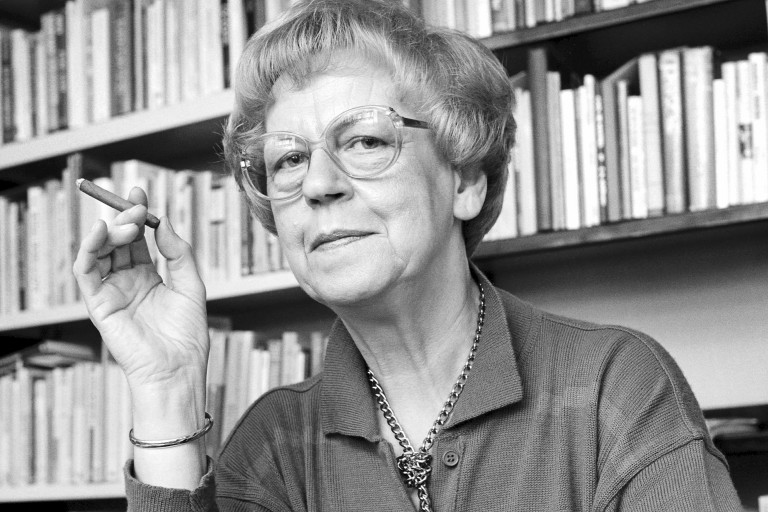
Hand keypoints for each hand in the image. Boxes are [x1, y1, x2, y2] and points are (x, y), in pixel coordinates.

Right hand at [72, 187, 208, 392]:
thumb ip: (179, 253)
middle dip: (126, 217)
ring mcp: (112, 292)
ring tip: (129, 221)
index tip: (141, 190)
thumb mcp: (191, 285)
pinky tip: (100, 231)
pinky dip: (88, 249)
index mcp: (149, 278)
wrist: (177, 369)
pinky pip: (86, 272)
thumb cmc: (187, 335)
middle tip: (138, 204)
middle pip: (119, 241)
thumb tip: (163, 223)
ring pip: (100, 251)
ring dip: (111, 230)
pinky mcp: (98, 304)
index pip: (138, 239)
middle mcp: (128, 282)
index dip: (138, 214)